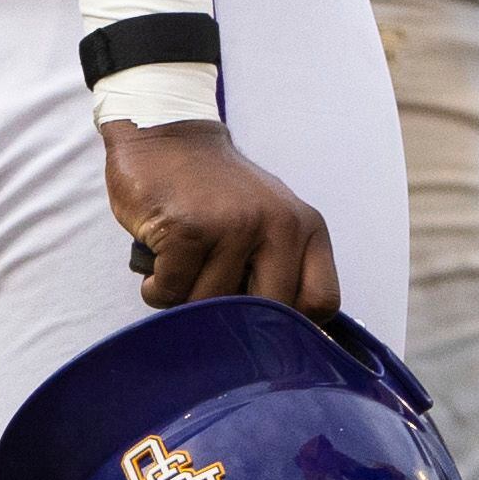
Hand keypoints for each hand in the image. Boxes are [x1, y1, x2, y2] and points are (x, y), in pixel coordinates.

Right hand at [105, 121, 338, 314]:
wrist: (168, 137)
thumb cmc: (216, 193)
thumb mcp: (268, 222)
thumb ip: (280, 269)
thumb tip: (278, 342)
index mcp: (307, 227)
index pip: (322, 302)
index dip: (289, 325)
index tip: (260, 324)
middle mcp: (280, 225)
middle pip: (266, 315)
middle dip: (231, 319)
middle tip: (209, 290)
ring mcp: (235, 225)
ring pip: (209, 307)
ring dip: (185, 298)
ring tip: (183, 262)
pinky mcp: (188, 229)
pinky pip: (169, 292)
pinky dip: (156, 286)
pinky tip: (160, 255)